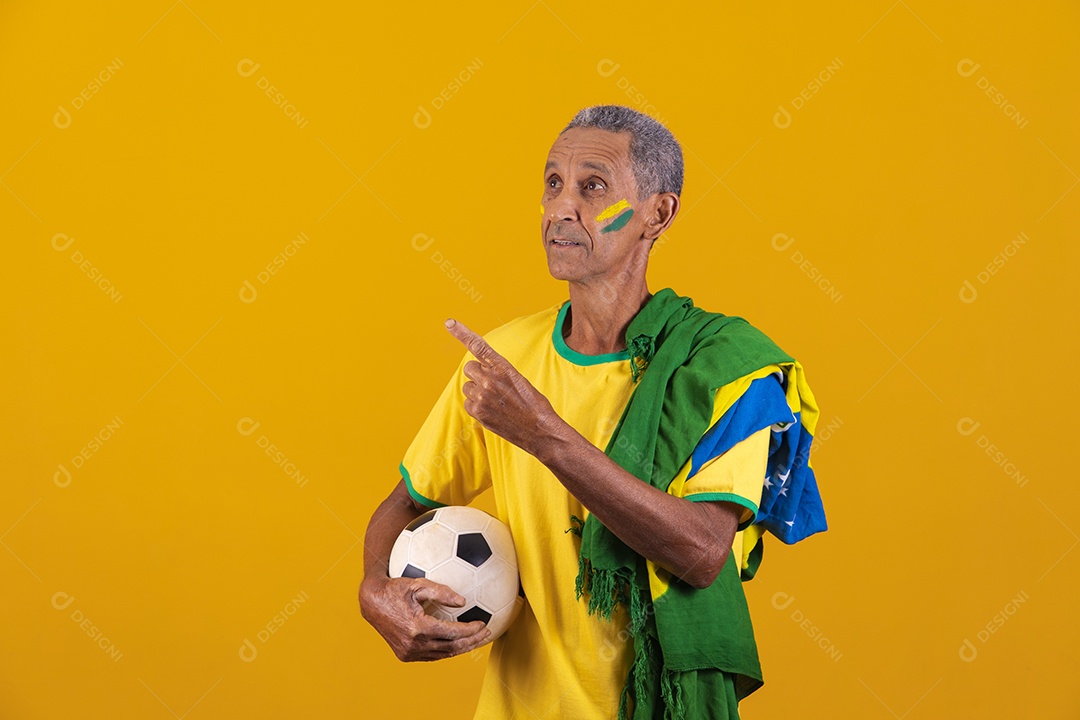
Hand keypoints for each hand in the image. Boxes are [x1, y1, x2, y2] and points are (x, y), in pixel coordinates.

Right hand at [359, 575, 490, 661]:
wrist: (371, 603)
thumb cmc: (395, 589)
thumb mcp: (418, 584)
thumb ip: (441, 592)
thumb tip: (463, 602)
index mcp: (418, 627)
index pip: (452, 633)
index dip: (471, 630)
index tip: (484, 624)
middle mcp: (413, 644)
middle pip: (451, 647)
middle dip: (472, 641)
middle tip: (487, 633)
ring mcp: (408, 652)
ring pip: (443, 654)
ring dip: (462, 648)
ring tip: (476, 639)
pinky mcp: (405, 655)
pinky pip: (431, 655)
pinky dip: (447, 650)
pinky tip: (457, 642)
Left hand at [445, 319, 560, 454]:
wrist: (540, 430)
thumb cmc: (534, 405)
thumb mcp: (520, 380)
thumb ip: (499, 373)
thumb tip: (480, 374)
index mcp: (503, 367)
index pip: (479, 346)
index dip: (462, 333)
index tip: (449, 322)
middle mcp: (490, 379)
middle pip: (469, 368)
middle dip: (477, 375)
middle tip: (492, 386)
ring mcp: (483, 396)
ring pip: (467, 387)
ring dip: (477, 392)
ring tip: (496, 402)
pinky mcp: (478, 411)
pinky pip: (467, 403)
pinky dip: (476, 406)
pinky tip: (492, 411)